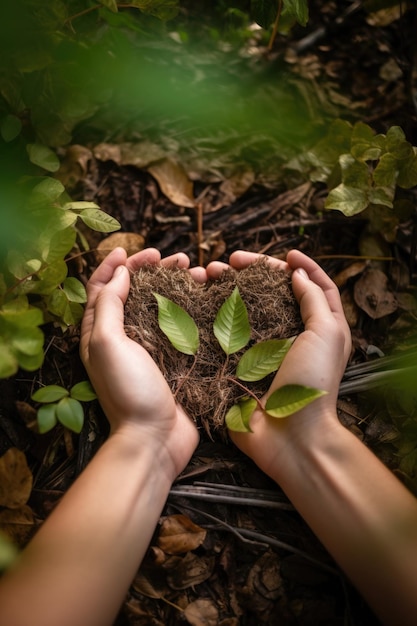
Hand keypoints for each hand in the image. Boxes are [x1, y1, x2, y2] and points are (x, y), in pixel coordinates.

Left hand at [80, 247, 199, 477]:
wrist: (155, 439)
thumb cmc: (128, 391)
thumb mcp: (108, 344)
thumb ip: (109, 305)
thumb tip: (118, 274)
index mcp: (99, 333)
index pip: (101, 289)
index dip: (113, 265)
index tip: (132, 251)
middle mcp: (122, 338)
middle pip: (134, 292)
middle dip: (151, 270)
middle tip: (174, 258)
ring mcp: (149, 350)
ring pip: (160, 306)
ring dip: (175, 286)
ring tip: (197, 272)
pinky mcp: (172, 360)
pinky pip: (180, 326)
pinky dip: (191, 308)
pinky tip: (206, 299)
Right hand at [206, 250, 351, 479]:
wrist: (290, 437)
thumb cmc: (313, 383)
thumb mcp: (327, 335)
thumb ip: (315, 300)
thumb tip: (297, 272)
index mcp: (318, 328)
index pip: (311, 287)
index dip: (300, 266)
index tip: (285, 254)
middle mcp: (289, 335)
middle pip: (270, 293)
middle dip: (250, 272)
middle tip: (228, 262)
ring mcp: (261, 350)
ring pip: (242, 309)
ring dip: (225, 289)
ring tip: (205, 275)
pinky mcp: (237, 365)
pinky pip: (223, 334)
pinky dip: (211, 316)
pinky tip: (198, 302)